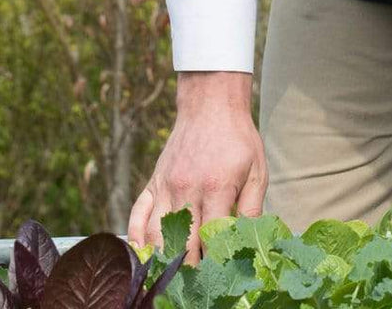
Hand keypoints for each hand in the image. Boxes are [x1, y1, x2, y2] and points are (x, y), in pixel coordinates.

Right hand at [128, 72, 265, 264]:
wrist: (211, 103)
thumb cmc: (238, 139)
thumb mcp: (256, 170)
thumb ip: (252, 209)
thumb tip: (250, 241)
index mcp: (216, 188)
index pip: (210, 238)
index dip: (212, 263)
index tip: (216, 280)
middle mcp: (187, 189)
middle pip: (180, 242)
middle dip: (184, 270)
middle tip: (189, 289)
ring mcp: (166, 186)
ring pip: (154, 234)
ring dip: (159, 259)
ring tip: (165, 280)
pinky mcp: (153, 182)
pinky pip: (137, 215)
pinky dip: (135, 238)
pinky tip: (140, 256)